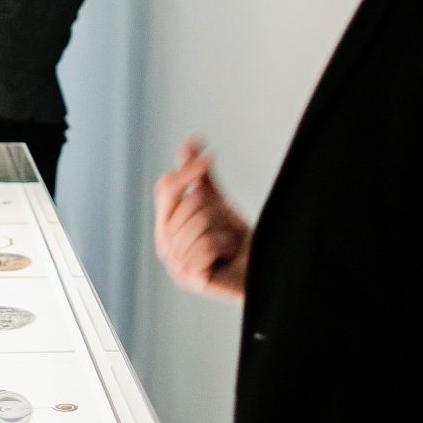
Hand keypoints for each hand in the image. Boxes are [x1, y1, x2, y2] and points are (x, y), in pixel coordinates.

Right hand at [153, 138, 250, 299]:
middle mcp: (164, 245)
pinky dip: (224, 245)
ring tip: (228, 242)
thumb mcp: (217, 202)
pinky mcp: (190, 279)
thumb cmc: (235, 240)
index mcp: (165, 225)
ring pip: (198, 224)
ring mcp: (175, 264)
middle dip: (214, 210)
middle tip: (226, 226)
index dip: (187, 170)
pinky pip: (206, 246)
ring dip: (223, 230)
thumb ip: (199, 176)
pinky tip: (228, 254)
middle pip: (186, 204)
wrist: (257, 271)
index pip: (166, 188)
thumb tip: (190, 142)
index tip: (209, 157)